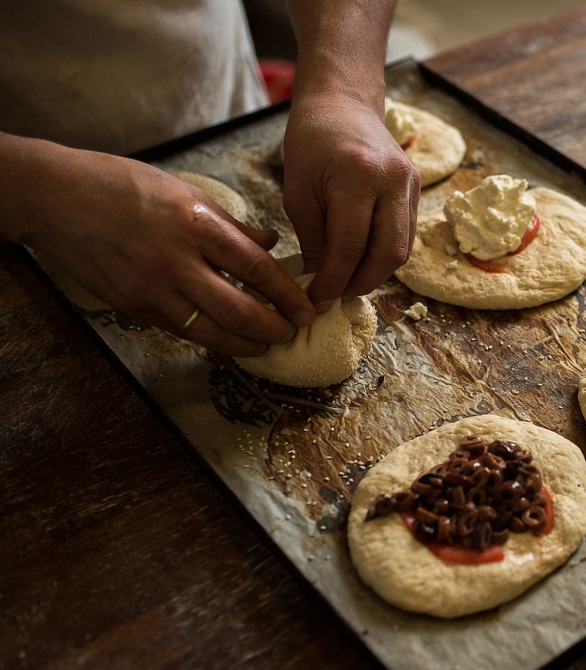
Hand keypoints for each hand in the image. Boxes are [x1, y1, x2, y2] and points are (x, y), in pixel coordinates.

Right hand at [3, 139, 314, 356]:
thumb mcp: (185, 191)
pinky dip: (210, 339)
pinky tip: (229, 341)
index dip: (286, 294)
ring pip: (211, 331)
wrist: (56, 198)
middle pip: (238, 309)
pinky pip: (181, 330)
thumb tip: (270, 243)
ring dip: (245, 344)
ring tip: (266, 345)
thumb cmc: (123, 185)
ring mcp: (151, 287)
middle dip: (273, 328)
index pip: (255, 267)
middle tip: (292, 333)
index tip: (307, 309)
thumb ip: (231, 224)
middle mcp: (175, 260)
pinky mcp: (132, 306)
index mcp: (195, 223)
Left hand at [282, 90, 420, 309]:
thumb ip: (312, 238)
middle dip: (361, 282)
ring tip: (346, 280)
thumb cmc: (311, 140)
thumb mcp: (297, 189)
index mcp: (357, 176)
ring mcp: (410, 184)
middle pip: (387, 254)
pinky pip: (405, 234)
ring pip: (402, 250)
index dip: (334, 279)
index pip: (351, 246)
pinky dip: (383, 254)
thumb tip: (319, 282)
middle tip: (334, 295)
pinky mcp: (417, 188)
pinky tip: (361, 259)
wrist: (343, 102)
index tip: (317, 299)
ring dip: (375, 272)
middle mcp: (392, 181)